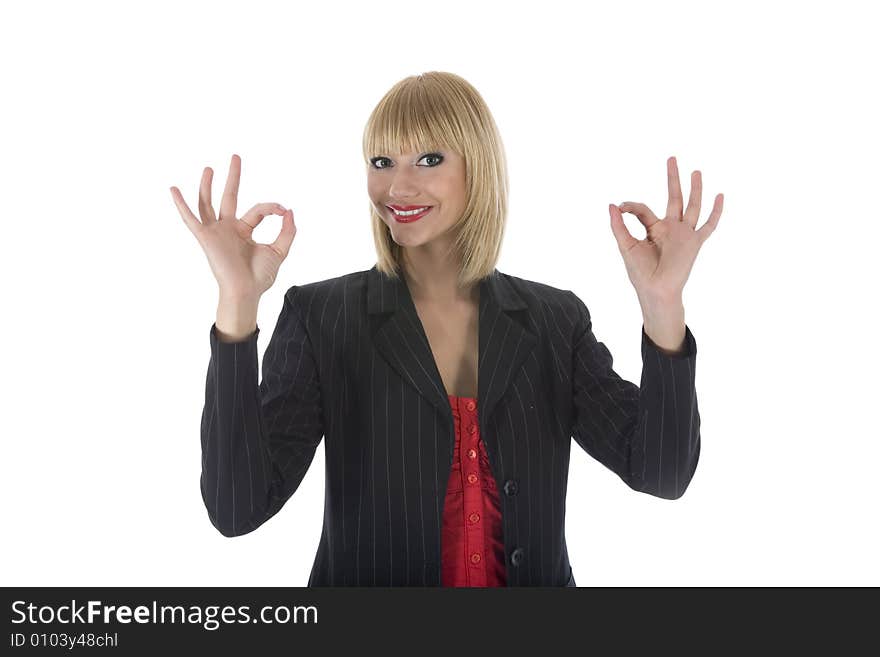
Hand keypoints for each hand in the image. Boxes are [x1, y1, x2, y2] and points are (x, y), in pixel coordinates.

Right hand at [171, 153, 296, 299]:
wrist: (246, 292)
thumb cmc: (260, 276)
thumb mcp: (279, 251)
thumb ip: (287, 231)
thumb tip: (289, 211)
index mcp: (244, 231)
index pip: (258, 210)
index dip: (272, 208)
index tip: (284, 211)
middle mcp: (228, 229)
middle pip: (229, 197)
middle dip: (233, 177)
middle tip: (236, 157)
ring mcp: (216, 232)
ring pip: (208, 203)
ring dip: (207, 186)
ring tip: (209, 168)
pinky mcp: (205, 238)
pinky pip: (191, 219)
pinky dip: (181, 205)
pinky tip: (173, 190)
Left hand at [608, 156, 722, 301]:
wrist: (656, 290)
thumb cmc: (640, 273)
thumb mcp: (626, 246)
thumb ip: (618, 226)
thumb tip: (612, 204)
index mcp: (653, 229)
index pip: (643, 209)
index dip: (631, 206)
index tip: (620, 207)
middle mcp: (671, 228)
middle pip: (674, 197)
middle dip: (672, 179)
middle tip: (671, 158)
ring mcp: (684, 234)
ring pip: (692, 206)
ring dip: (694, 189)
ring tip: (695, 171)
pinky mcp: (694, 242)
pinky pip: (709, 225)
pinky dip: (716, 211)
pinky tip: (720, 196)